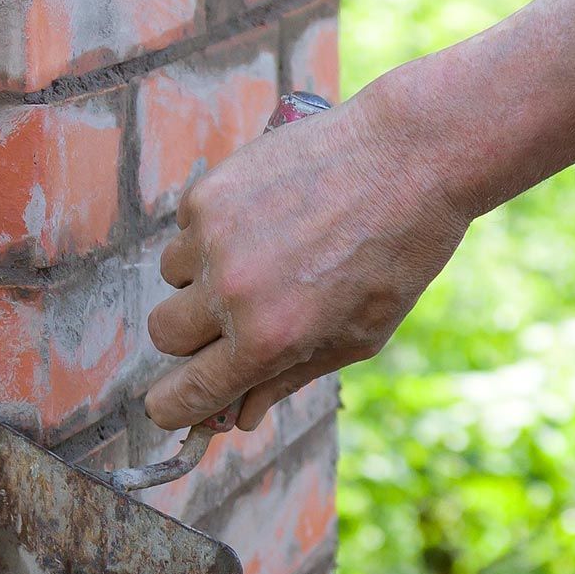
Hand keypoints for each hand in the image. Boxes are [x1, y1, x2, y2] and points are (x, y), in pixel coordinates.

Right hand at [144, 59, 471, 430]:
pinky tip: (268, 214)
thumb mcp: (358, 337)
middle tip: (231, 318)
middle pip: (164, 335)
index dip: (171, 406)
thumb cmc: (397, 254)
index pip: (184, 394)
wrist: (410, 156)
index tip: (170, 404)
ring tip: (265, 251)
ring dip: (203, 275)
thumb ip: (290, 378)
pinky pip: (188, 226)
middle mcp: (232, 292)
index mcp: (269, 341)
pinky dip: (215, 228)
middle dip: (190, 336)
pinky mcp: (210, 190)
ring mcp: (214, 237)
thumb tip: (240, 417)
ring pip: (172, 276)